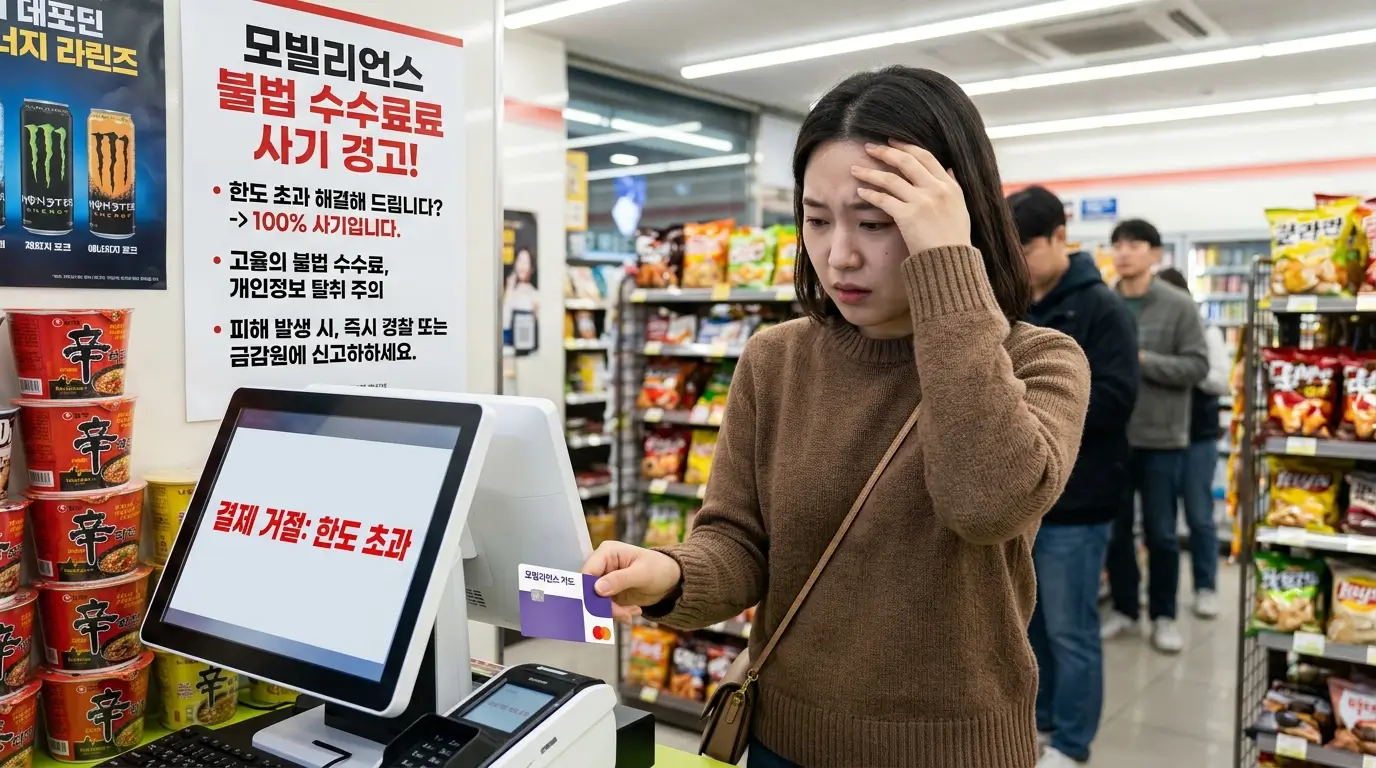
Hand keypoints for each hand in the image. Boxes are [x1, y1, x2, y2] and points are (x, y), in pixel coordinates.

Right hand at [582, 541, 682, 620]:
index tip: (596, 606)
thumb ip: (620, 580)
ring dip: (612, 612)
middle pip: (589, 590)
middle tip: (621, 614)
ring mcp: (605, 581)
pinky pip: (606, 608)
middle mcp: (602, 566)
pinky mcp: (610, 595)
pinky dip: (617, 614)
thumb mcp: (642, 573)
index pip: (588, 571)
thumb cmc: (659, 568)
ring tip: (629, 614)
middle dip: (603, 605)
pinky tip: (631, 612)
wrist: (671, 580)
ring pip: (596, 602)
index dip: (588, 589)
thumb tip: (597, 589)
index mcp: (606, 553)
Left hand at [851, 141, 971, 255]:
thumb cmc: (954, 240)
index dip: (906, 147)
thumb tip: (949, 169)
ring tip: (855, 169)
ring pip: (890, 179)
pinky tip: (860, 192)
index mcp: (949, 186)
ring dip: (870, 172)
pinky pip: (884, 199)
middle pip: (906, 162)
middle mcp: (936, 190)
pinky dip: (870, 194)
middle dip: (885, 152)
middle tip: (869, 147)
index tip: (892, 142)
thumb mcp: (960, 208)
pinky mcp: (908, 216)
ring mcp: (922, 202)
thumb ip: (953, 187)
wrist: (951, 262)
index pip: (925, 157)